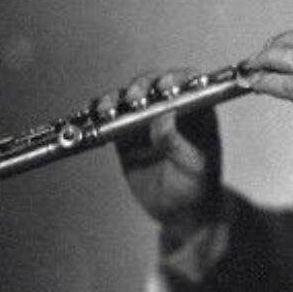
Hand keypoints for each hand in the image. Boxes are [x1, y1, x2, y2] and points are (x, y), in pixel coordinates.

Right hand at [92, 69, 221, 234]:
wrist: (179, 212)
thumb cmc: (197, 186)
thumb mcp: (194, 165)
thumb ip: (177, 141)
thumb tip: (164, 114)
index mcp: (198, 111)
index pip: (189, 84)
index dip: (177, 79)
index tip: (165, 87)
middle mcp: (172, 109)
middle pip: (154, 85)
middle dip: (142, 87)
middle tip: (133, 99)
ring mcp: (147, 120)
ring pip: (129, 98)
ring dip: (117, 99)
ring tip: (108, 110)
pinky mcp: (126, 135)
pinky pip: (112, 119)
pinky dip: (101, 113)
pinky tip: (94, 114)